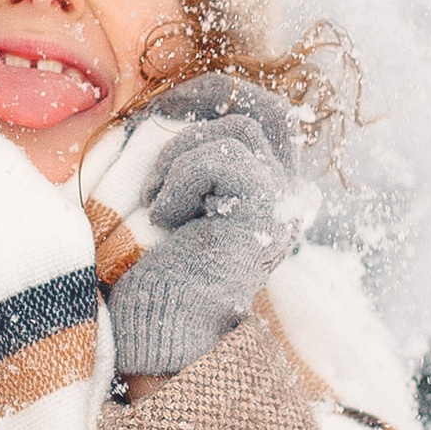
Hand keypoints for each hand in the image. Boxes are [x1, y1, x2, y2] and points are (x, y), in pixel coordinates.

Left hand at [110, 75, 303, 381]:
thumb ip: (183, 159)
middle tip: (159, 116)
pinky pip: (226, 156)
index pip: (263, 115)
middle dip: (211, 97)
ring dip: (180, 154)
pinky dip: (183, 176)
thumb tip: (162, 110)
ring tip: (155, 201)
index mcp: (262, 193)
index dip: (213, 97)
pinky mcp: (265, 216)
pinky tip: (165, 218)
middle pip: (269, 108)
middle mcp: (283, 197)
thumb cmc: (147, 273)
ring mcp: (279, 206)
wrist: (155, 332)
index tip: (160, 112)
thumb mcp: (167, 199)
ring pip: (240, 127)